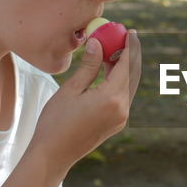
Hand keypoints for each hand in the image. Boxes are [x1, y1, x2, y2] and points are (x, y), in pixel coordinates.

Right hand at [31, 31, 142, 173]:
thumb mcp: (70, 90)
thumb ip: (88, 66)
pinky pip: (123, 97)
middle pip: (132, 75)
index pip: (125, 65)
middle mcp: (121, 109)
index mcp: (111, 98)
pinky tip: (110, 70)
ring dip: (125, 67)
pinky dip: (119, 81)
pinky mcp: (117, 123)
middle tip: (127, 36)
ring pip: (129, 86)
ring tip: (116, 49)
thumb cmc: (55, 122)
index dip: (128, 46)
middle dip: (131, 54)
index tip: (129, 31)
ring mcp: (121, 118)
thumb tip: (98, 43)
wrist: (53, 155)